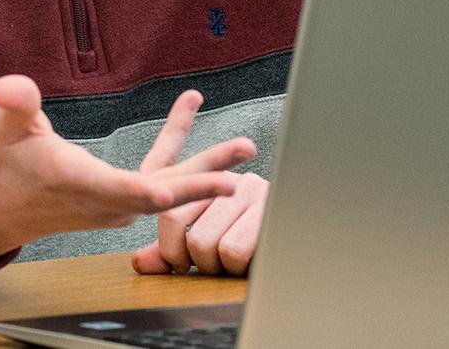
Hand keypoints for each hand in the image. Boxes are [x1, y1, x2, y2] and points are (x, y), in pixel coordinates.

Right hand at [0, 77, 256, 261]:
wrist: (8, 207)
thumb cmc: (10, 164)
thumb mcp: (8, 129)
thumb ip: (16, 105)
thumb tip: (9, 83)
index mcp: (77, 186)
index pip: (112, 192)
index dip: (139, 192)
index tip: (166, 194)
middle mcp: (106, 201)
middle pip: (157, 198)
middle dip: (196, 189)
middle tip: (233, 182)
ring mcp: (121, 203)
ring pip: (170, 186)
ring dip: (207, 167)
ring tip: (245, 147)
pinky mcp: (128, 196)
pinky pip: (161, 172)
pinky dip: (178, 143)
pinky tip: (188, 103)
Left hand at [131, 169, 268, 276]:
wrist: (306, 247)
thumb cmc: (251, 248)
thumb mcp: (206, 243)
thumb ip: (172, 249)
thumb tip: (142, 263)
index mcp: (211, 183)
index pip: (170, 212)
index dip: (169, 246)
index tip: (180, 264)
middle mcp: (232, 182)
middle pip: (179, 224)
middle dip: (193, 259)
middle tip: (214, 265)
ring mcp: (254, 192)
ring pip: (206, 242)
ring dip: (218, 265)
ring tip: (236, 262)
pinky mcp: (272, 210)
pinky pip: (234, 250)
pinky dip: (238, 267)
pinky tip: (252, 261)